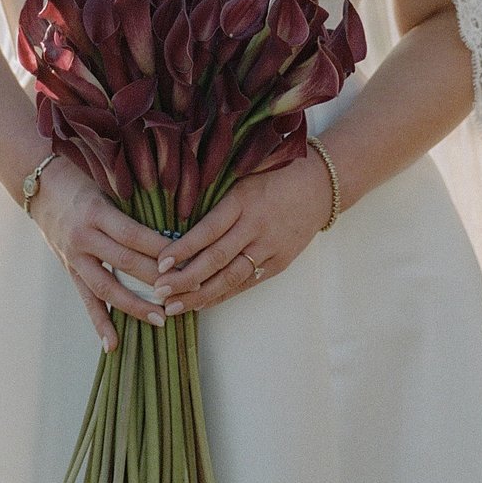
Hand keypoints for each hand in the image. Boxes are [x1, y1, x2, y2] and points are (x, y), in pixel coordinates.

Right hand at [29, 158, 172, 349]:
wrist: (40, 187)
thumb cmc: (81, 183)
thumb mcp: (107, 189)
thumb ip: (132, 210)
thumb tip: (173, 229)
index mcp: (97, 212)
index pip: (134, 235)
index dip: (160, 249)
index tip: (187, 259)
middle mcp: (84, 237)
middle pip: (125, 262)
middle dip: (158, 279)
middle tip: (188, 291)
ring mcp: (74, 257)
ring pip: (107, 287)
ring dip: (135, 306)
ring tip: (160, 320)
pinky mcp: (70, 270)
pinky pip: (87, 300)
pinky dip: (99, 323)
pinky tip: (113, 344)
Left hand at [154, 146, 335, 314]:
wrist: (321, 186)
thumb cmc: (274, 175)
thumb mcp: (243, 177)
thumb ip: (216, 199)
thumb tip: (174, 220)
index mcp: (243, 201)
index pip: (208, 230)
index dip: (183, 248)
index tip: (160, 263)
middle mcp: (256, 226)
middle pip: (216, 259)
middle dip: (185, 279)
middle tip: (159, 291)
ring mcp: (270, 247)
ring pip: (231, 277)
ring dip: (200, 295)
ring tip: (174, 307)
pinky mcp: (280, 262)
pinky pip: (247, 283)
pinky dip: (223, 295)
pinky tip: (201, 303)